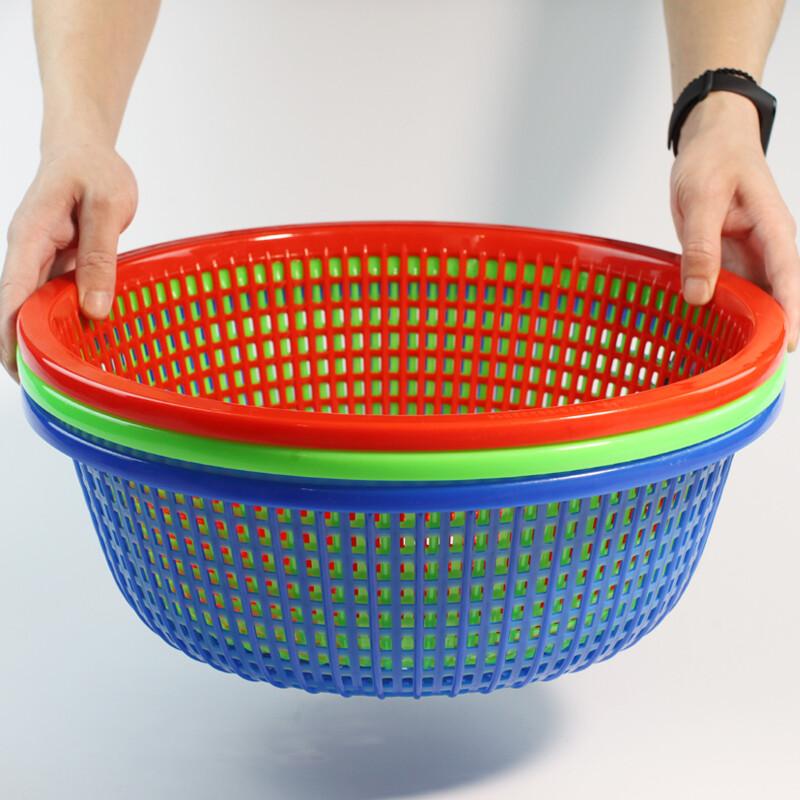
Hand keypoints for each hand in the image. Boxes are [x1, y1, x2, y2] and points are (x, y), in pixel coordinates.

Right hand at [0, 142, 136, 378]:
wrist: (84, 147)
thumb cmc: (93, 168)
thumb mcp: (105, 207)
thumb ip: (99, 256)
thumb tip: (94, 310)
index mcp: (31, 237)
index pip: (12, 293)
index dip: (11, 333)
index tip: (19, 368)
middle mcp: (28, 252)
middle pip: (15, 308)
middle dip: (23, 348)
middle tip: (44, 390)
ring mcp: (40, 259)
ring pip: (34, 306)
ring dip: (44, 337)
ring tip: (61, 378)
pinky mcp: (56, 262)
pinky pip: (55, 297)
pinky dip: (63, 320)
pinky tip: (79, 343)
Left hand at [671, 91, 799, 349]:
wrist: (710, 139)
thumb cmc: (713, 159)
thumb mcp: (701, 199)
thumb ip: (700, 247)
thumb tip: (698, 296)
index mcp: (773, 229)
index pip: (788, 276)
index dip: (791, 311)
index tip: (790, 344)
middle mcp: (767, 248)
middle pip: (775, 295)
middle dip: (770, 329)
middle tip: (755, 367)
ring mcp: (749, 256)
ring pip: (753, 297)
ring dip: (744, 323)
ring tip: (732, 360)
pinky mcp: (729, 260)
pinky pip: (730, 290)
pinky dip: (722, 309)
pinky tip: (711, 332)